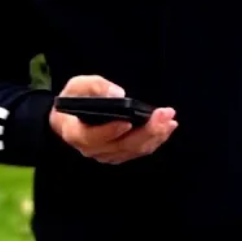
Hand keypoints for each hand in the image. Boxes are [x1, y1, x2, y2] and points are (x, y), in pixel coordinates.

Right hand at [49, 75, 176, 164]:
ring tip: (169, 119)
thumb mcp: (77, 85)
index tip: (127, 122)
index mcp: (76, 134)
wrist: (71, 116)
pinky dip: (155, 139)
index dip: (110, 131)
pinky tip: (167, 127)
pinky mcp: (119, 154)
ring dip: (155, 136)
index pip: (93, 137)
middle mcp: (91, 149)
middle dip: (146, 131)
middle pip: (121, 146)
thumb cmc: (74, 100)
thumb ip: (95, 86)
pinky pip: (139, 150)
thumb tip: (118, 94)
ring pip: (134, 150)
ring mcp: (106, 154)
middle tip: (164, 115)